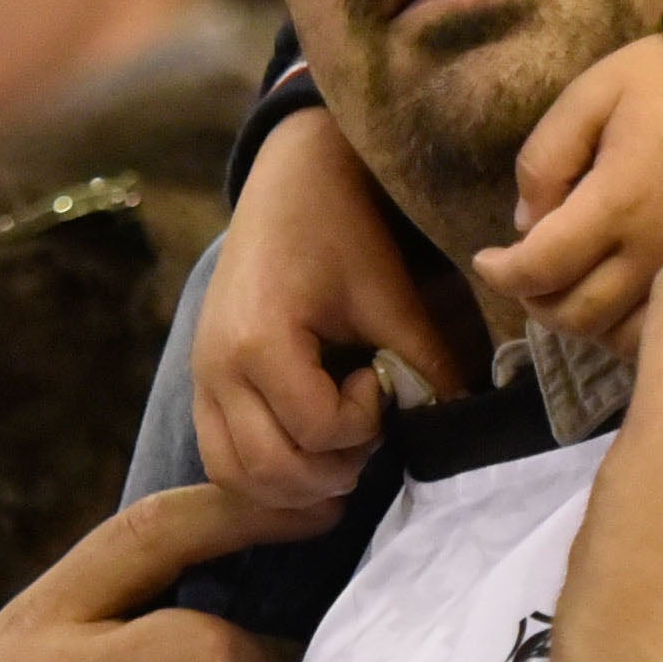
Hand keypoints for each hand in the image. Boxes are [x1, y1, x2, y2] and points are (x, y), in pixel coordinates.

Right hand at [191, 103, 466, 515]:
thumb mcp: (392, 295)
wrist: (291, 176)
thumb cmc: (343, 226)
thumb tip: (461, 423)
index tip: (379, 378)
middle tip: (368, 429)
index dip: (365, 422)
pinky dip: (264, 476)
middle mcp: (216, 369)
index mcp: (259, 341)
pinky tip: (312, 458)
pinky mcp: (200, 382)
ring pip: (236, 476)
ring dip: (295, 485)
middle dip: (333, 468)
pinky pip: (221, 458)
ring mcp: (201, 378)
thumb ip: (426, 365)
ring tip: (341, 448)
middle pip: (272, 470)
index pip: (318, 431)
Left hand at [480, 32, 662, 352]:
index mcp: (618, 204)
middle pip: (575, 314)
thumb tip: (525, 224)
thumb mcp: (593, 93)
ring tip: (564, 288)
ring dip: (578, 321)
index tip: (484, 260)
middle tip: (523, 275)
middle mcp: (654, 252)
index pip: (541, 268)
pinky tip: (615, 301)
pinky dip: (626, 329)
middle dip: (534, 301)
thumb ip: (546, 158)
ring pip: (618, 334)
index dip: (501, 274)